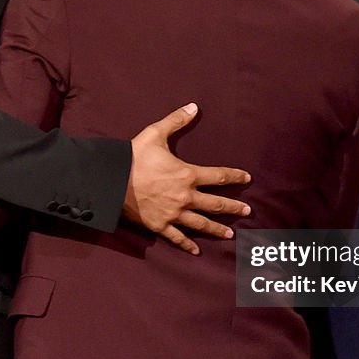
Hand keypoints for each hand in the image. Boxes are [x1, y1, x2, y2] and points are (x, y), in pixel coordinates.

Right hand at [124, 102, 251, 255]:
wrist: (111, 180)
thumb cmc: (134, 157)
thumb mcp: (155, 133)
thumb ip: (176, 120)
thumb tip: (194, 106)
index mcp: (187, 174)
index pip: (218, 176)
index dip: (235, 176)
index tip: (247, 178)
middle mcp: (185, 197)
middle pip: (216, 204)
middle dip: (233, 208)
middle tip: (247, 212)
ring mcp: (173, 213)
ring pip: (201, 224)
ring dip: (217, 229)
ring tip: (230, 235)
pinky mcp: (159, 225)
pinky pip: (177, 237)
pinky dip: (187, 244)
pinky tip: (196, 251)